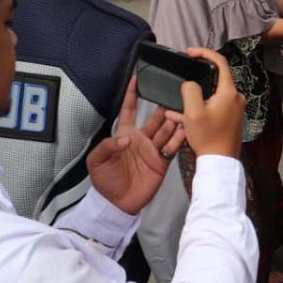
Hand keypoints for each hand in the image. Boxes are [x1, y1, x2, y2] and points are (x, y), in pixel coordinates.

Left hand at [87, 80, 185, 214]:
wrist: (118, 203)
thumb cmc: (105, 181)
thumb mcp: (97, 161)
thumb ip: (108, 146)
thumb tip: (127, 138)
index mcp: (124, 135)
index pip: (129, 110)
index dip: (132, 95)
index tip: (136, 79)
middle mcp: (141, 139)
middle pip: (155, 118)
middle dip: (163, 107)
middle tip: (174, 96)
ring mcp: (153, 150)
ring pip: (166, 130)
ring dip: (174, 121)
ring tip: (183, 110)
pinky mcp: (162, 161)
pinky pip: (172, 147)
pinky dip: (179, 139)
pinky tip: (185, 130)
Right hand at [165, 48, 244, 160]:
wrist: (220, 161)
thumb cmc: (208, 136)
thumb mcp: (193, 112)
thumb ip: (190, 91)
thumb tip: (190, 83)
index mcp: (229, 91)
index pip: (220, 63)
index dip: (205, 53)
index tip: (190, 53)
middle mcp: (236, 97)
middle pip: (215, 80)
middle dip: (196, 79)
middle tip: (181, 78)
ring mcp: (234, 108)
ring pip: (211, 95)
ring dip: (194, 98)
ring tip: (176, 103)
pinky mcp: (231, 118)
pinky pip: (213, 106)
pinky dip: (199, 108)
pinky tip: (180, 115)